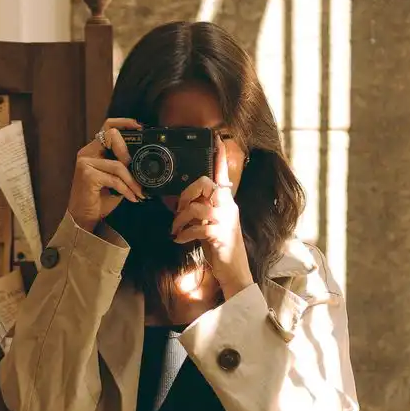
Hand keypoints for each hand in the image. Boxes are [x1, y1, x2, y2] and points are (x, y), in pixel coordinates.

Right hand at [67, 118, 145, 231]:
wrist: (84, 218)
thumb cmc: (100, 198)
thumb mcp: (115, 179)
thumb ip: (124, 167)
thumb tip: (144, 161)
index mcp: (93, 150)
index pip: (107, 126)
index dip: (124, 123)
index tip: (140, 127)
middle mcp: (87, 153)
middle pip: (111, 136)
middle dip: (128, 153)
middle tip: (137, 170)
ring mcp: (85, 163)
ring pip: (118, 164)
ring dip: (132, 181)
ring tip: (139, 192)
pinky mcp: (87, 176)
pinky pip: (114, 179)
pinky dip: (127, 189)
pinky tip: (132, 198)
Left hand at [171, 135, 253, 298]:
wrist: (234, 271)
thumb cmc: (220, 247)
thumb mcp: (210, 224)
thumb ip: (201, 211)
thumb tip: (183, 203)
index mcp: (226, 202)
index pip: (223, 175)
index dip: (220, 157)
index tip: (217, 139)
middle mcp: (228, 207)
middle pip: (205, 184)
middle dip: (186, 194)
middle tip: (178, 209)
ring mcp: (225, 221)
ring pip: (197, 207)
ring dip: (180, 220)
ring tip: (176, 231)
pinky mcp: (220, 236)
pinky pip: (197, 228)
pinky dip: (184, 234)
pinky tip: (180, 241)